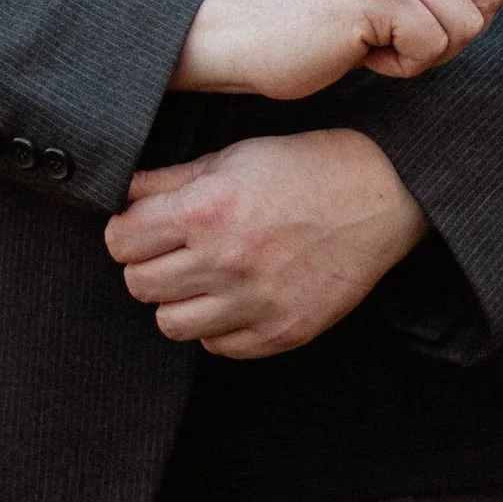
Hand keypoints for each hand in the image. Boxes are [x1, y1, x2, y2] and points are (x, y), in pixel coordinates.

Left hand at [105, 129, 429, 357]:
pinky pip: (218, 345)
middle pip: (139, 284)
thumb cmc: (305, 168)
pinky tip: (234, 296)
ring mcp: (255, 303)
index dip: (125, 230)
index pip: (121, 240)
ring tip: (199, 276)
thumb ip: (170, 180)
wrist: (381, 196)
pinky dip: (217, 324)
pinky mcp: (282, 332)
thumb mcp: (232, 156)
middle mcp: (226, 261)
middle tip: (170, 249)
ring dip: (177, 300)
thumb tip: (122, 194)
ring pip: (170, 324)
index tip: (139, 226)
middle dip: (145, 264)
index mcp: (207, 210)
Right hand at [171, 0, 502, 100]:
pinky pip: (433, 47)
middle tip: (398, 28)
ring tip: (375, 35)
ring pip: (468, 25)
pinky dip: (402, 65)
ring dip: (426, 50)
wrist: (252, 32)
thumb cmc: (331, 10)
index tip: (416, 2)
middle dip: (456, 28)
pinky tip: (362, 49)